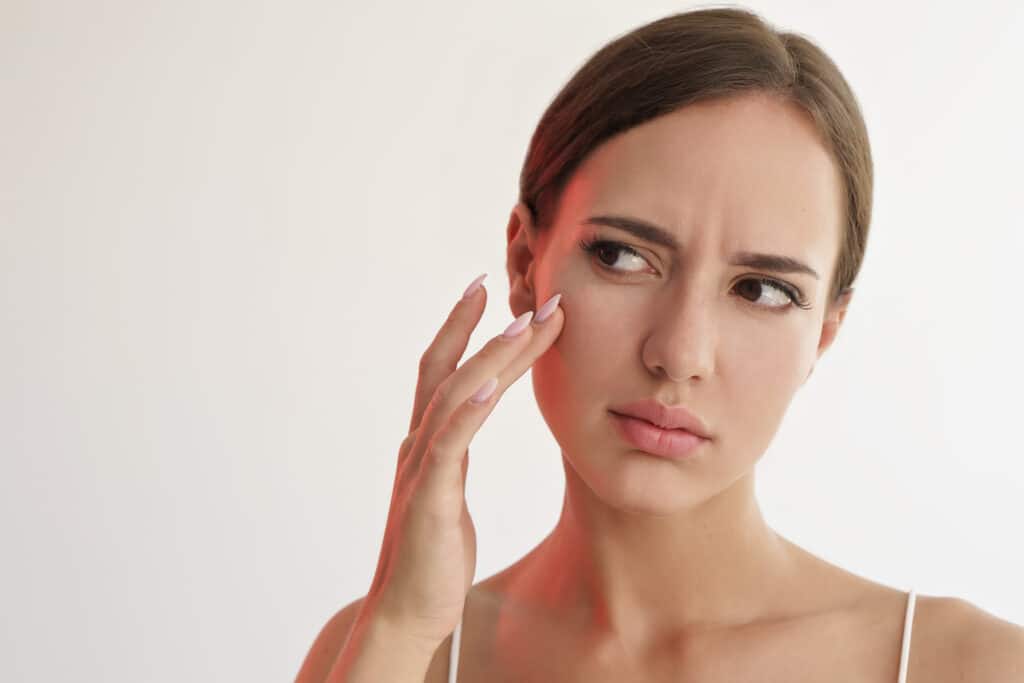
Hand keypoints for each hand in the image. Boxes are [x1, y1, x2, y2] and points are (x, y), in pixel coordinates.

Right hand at [361, 275, 563, 646]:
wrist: (407, 610)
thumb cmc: (432, 553)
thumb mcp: (449, 491)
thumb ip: (454, 452)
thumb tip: (468, 423)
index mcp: (427, 441)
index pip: (443, 369)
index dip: (461, 326)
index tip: (487, 288)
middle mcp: (419, 444)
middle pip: (446, 369)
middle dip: (482, 326)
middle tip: (524, 291)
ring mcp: (421, 469)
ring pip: (453, 397)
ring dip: (489, 358)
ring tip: (522, 325)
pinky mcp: (430, 499)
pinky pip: (449, 447)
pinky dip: (468, 412)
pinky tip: (488, 386)